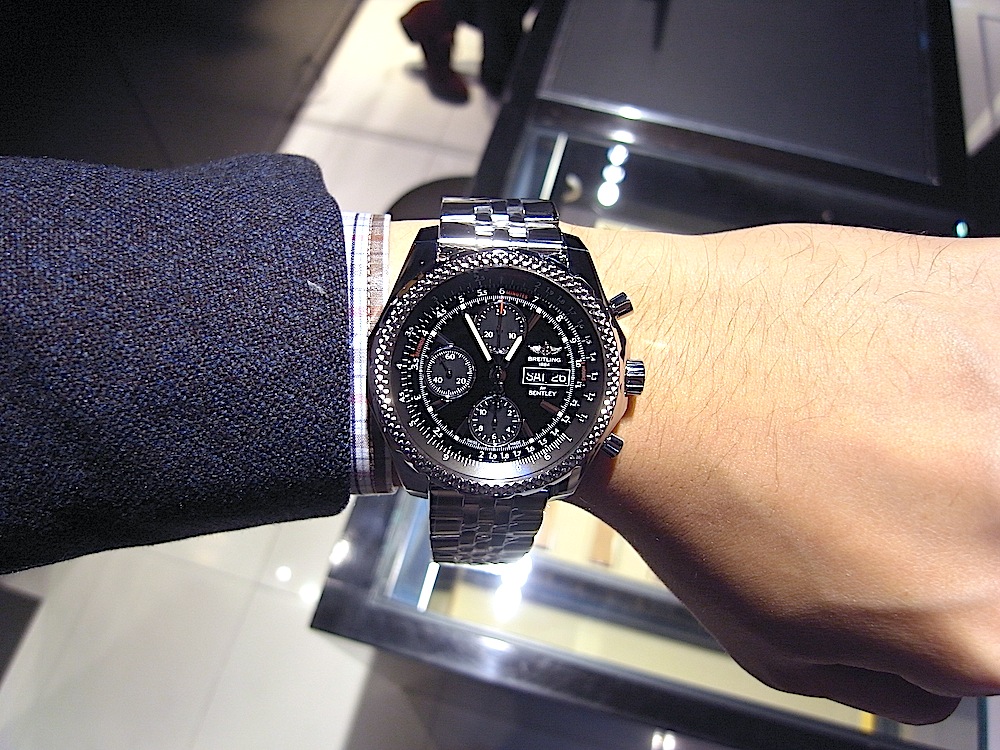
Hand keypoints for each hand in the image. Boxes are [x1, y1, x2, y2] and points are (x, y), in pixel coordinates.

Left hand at [570, 223, 999, 723]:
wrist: (645, 364)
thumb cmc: (690, 496)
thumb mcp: (780, 654)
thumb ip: (895, 677)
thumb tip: (941, 662)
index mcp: (973, 627)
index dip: (945, 597)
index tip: (908, 560)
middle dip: (951, 517)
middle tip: (877, 482)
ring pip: (999, 443)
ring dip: (957, 431)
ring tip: (871, 410)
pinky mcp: (990, 296)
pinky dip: (968, 345)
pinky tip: (899, 357)